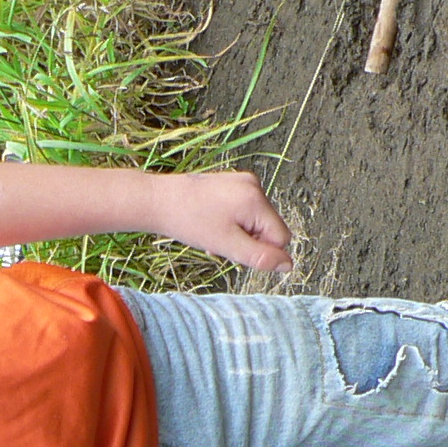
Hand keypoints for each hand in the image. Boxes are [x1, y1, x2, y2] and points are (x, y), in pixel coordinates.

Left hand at [150, 170, 292, 274]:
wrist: (159, 200)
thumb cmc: (189, 221)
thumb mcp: (227, 245)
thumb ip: (260, 257)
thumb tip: (288, 265)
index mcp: (256, 199)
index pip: (281, 237)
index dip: (260, 250)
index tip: (234, 247)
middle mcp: (254, 185)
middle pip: (269, 228)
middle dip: (249, 240)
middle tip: (221, 240)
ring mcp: (244, 181)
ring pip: (256, 222)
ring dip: (239, 233)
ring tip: (214, 231)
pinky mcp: (233, 183)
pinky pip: (245, 211)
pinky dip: (233, 222)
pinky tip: (213, 222)